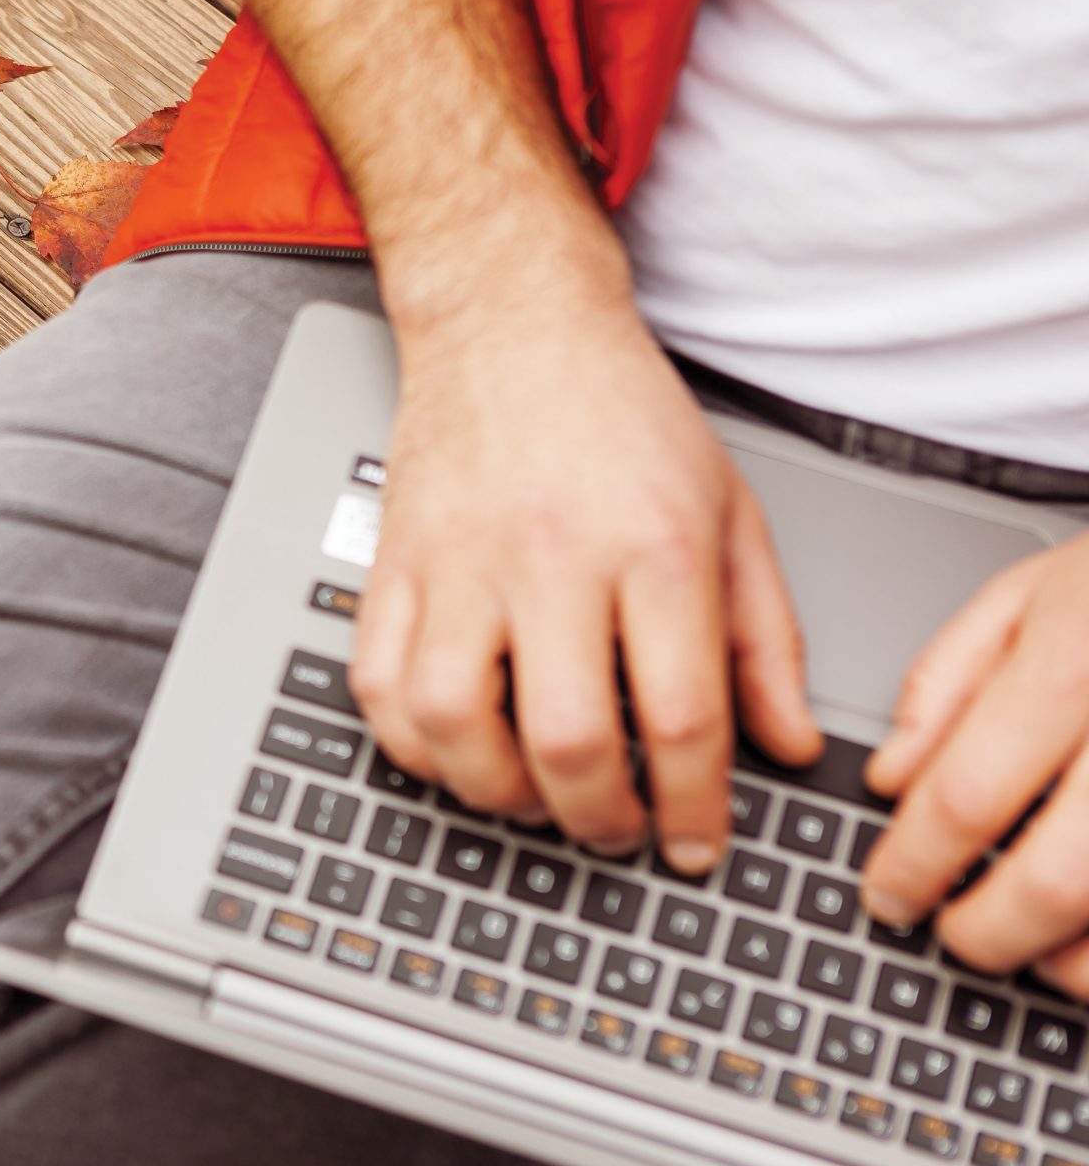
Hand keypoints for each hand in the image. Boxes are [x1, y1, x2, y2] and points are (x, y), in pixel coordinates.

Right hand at [350, 262, 822, 873]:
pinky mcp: (394, 563)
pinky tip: (454, 749)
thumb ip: (766, 637)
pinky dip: (411, 743)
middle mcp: (550, 557)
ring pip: (452, 723)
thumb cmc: (620, 415)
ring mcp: (458, 562)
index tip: (699, 842)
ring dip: (495, 791)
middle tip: (618, 830)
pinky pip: (377, 684)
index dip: (695, 804)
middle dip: (598, 818)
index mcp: (652, 545)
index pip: (680, 714)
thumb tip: (788, 742)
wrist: (510, 323)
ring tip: (533, 796)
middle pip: (564, 738)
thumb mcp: (730, 512)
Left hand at [861, 536, 1088, 991]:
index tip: (888, 894)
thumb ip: (947, 685)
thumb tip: (892, 780)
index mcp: (1078, 665)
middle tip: (957, 936)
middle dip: (988, 932)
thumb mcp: (1031, 594)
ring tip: (1037, 942)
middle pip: (1059, 879)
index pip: (968, 796)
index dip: (912, 865)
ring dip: (1075, 959)